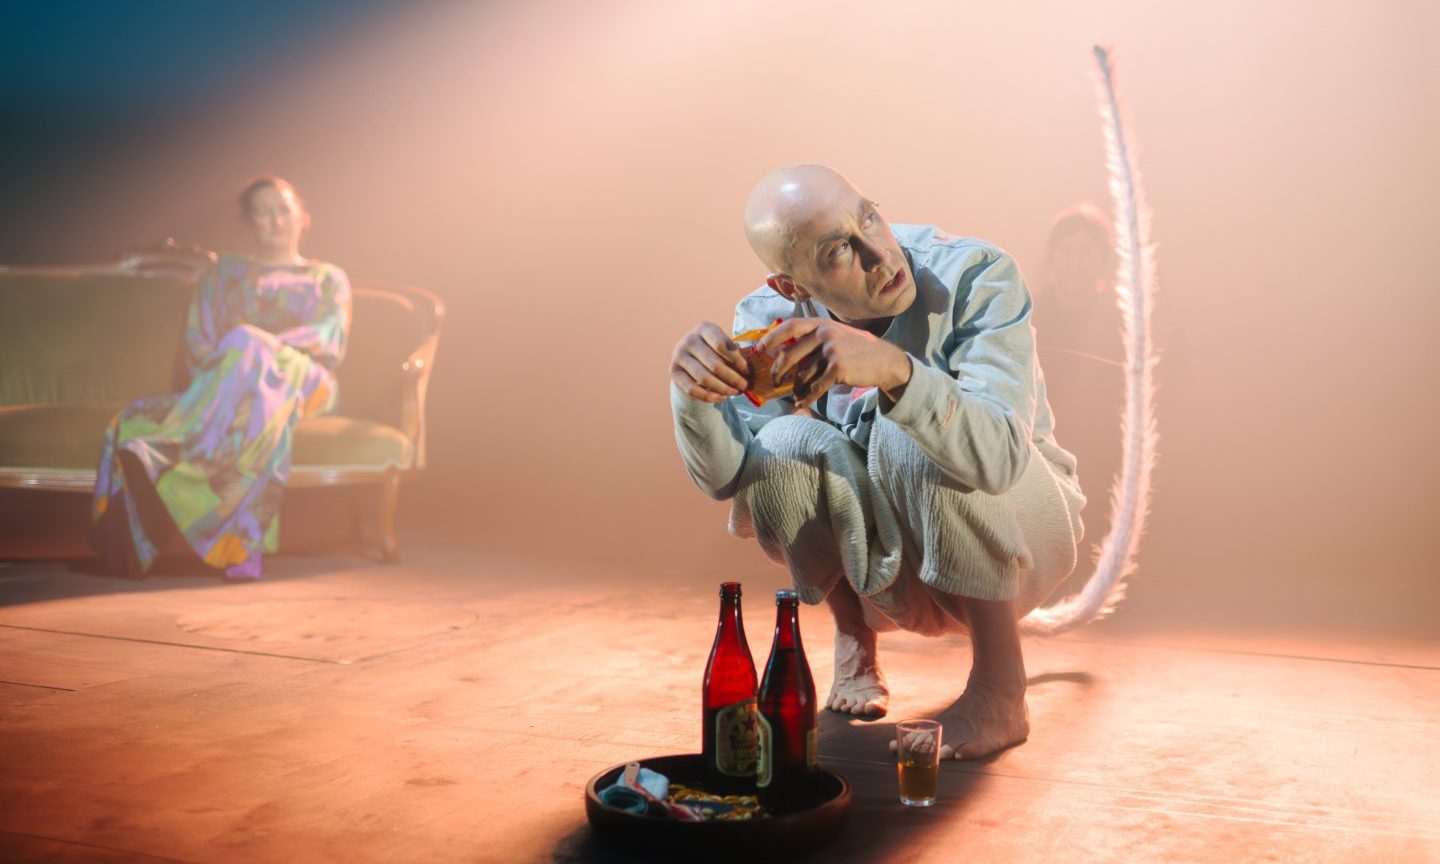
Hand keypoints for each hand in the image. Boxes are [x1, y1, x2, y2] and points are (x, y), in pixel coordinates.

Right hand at [670, 321, 750, 403]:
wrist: (691, 357)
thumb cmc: (715, 350)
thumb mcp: (724, 346)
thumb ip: (735, 354)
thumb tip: (749, 372)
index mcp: (704, 328)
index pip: (722, 345)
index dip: (737, 360)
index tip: (747, 371)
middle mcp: (689, 340)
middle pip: (714, 364)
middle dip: (733, 378)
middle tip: (744, 386)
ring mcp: (679, 355)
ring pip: (704, 378)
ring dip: (723, 388)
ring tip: (734, 393)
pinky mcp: (673, 371)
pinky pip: (692, 389)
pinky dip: (709, 396)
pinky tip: (722, 398)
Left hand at [757, 318, 911, 408]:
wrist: (885, 361)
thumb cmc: (857, 350)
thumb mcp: (837, 334)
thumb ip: (814, 338)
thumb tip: (785, 351)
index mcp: (821, 324)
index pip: (789, 326)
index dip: (771, 337)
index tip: (759, 349)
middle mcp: (824, 334)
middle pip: (789, 355)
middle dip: (778, 371)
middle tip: (775, 382)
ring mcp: (831, 351)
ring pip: (802, 375)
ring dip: (796, 389)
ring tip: (796, 396)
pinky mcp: (837, 369)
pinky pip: (815, 387)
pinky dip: (807, 398)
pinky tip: (803, 403)